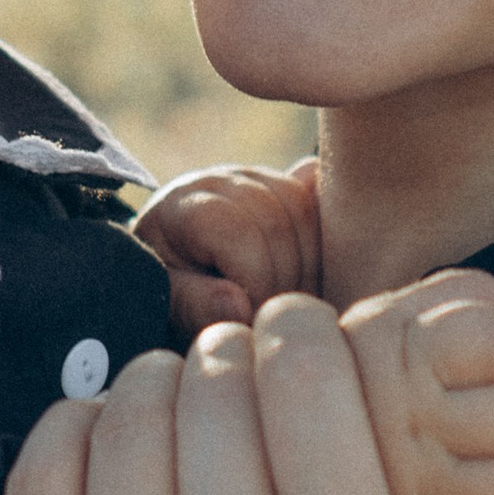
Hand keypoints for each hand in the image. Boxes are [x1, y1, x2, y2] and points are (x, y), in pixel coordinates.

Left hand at [0, 293, 493, 494]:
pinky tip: (112, 441)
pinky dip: (77, 427)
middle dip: (232, 360)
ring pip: (127, 414)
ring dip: (158, 387)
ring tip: (181, 410)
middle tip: (238, 374)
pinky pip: (45, 468)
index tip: (298, 333)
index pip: (309, 378)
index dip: (302, 330)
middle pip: (216, 386)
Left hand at [134, 157, 320, 338]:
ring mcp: (260, 177)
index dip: (256, 282)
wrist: (180, 263)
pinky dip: (325, 239)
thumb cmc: (174, 287)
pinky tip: (312, 269)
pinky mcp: (289, 184)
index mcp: (187, 205)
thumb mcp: (169, 301)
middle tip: (275, 313)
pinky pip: (321, 200)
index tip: (251, 317)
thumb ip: (195, 306)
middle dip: (285, 278)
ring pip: (307, 210)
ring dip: (309, 263)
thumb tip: (240, 307)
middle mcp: (224, 180)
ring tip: (289, 296)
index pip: (240, 234)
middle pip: (279, 222)